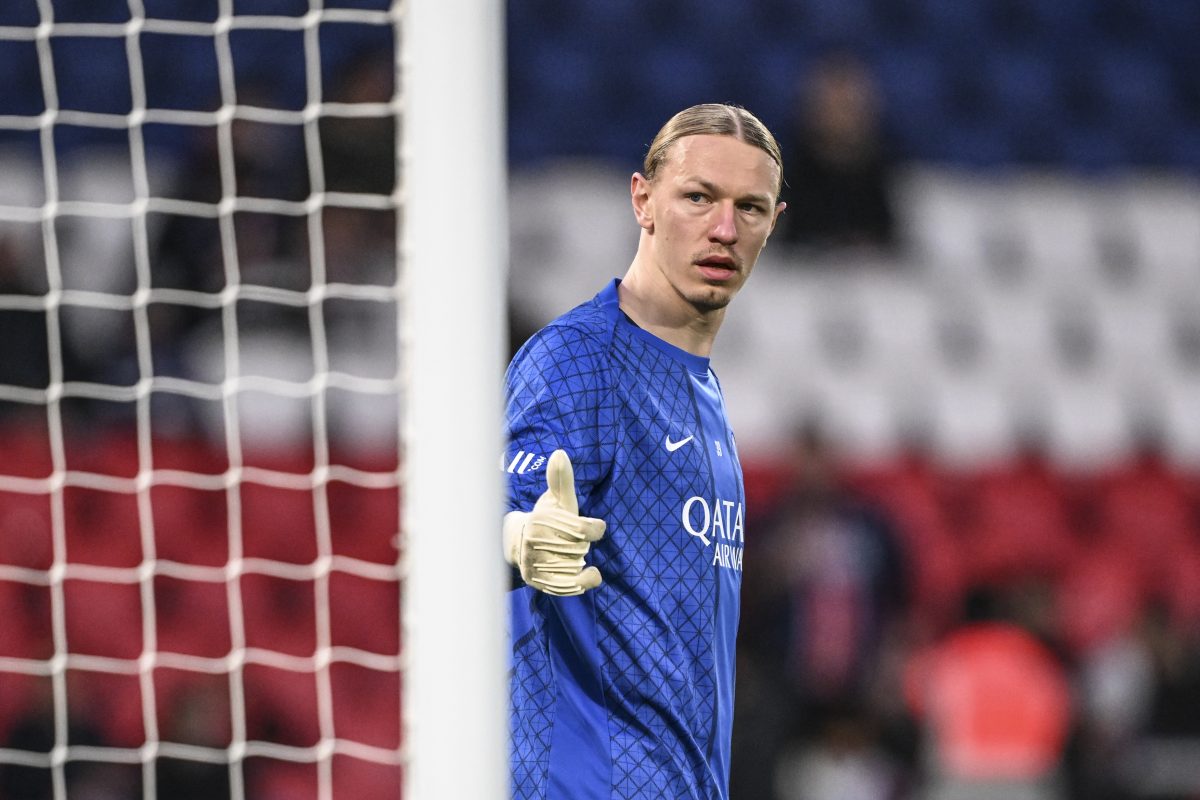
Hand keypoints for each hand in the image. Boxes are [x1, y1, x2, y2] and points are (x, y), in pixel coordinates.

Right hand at [503, 449, 605, 595]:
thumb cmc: (546, 518)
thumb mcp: (556, 499)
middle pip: (579, 550)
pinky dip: (582, 582)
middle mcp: (534, 542)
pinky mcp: (535, 580)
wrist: (518, 541)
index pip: (580, 529)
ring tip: (570, 554)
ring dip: (580, 562)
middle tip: (572, 541)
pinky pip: (565, 586)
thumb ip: (562, 479)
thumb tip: (560, 453)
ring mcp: (533, 563)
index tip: (597, 527)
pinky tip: (592, 574)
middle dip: (581, 546)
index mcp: (541, 520)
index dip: (594, 529)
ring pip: (574, 568)